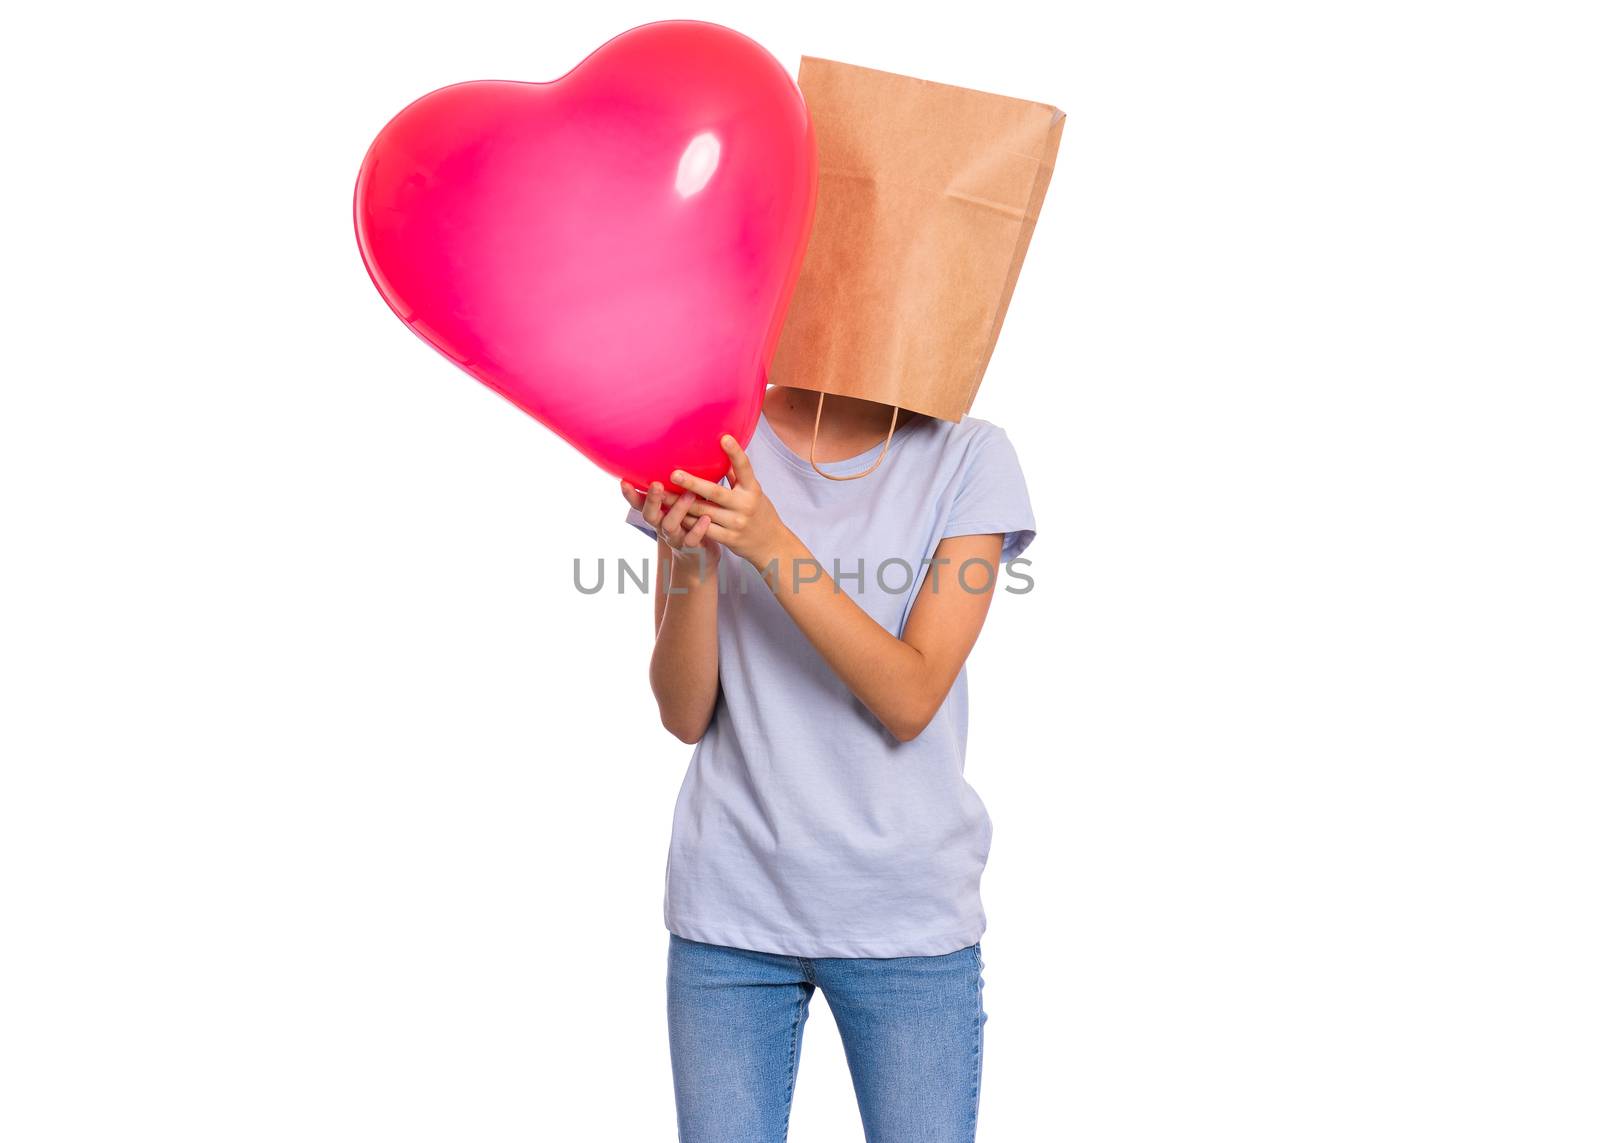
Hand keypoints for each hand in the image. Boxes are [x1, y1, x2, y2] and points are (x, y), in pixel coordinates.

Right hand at [621, 479, 720, 566]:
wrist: (699, 554)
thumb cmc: (689, 519)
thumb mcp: (679, 501)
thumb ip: (677, 484)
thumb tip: (678, 450)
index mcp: (656, 512)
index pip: (638, 502)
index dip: (630, 494)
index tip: (623, 480)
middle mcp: (660, 525)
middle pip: (649, 514)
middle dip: (652, 499)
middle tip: (656, 485)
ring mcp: (674, 537)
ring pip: (669, 525)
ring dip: (678, 509)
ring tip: (689, 495)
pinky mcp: (690, 547)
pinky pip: (691, 540)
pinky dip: (698, 529)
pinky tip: (706, 519)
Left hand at [668, 435, 790, 568]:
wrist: (771, 544)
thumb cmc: (758, 512)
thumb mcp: (753, 492)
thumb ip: (736, 475)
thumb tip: (720, 451)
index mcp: (752, 489)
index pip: (744, 468)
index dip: (735, 453)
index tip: (724, 438)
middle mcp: (745, 505)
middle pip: (715, 492)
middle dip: (693, 484)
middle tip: (674, 474)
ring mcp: (736, 523)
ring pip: (704, 512)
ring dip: (681, 504)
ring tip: (662, 495)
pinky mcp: (729, 538)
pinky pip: (704, 530)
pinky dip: (689, 522)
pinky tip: (673, 515)